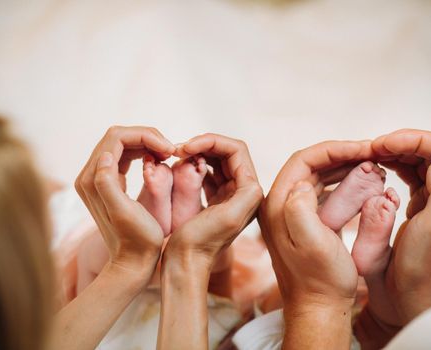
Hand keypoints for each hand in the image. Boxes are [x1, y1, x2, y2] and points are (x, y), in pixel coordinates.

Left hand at [75, 126, 174, 282]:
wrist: (133, 263)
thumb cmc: (137, 241)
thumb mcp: (125, 213)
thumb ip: (108, 183)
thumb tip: (105, 155)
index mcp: (93, 179)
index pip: (117, 137)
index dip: (145, 136)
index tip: (169, 150)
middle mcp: (89, 175)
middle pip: (117, 136)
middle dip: (146, 137)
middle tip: (170, 150)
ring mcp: (97, 179)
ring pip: (121, 143)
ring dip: (145, 143)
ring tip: (167, 154)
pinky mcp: (107, 183)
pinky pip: (123, 155)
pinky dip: (141, 152)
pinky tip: (157, 160)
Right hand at [165, 133, 262, 264]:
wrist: (185, 264)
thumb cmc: (201, 243)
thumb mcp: (229, 218)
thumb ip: (247, 194)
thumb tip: (252, 178)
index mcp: (250, 193)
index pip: (236, 150)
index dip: (211, 141)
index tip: (186, 148)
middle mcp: (244, 192)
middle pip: (227, 152)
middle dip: (204, 145)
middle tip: (179, 149)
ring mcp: (229, 195)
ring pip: (217, 160)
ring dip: (198, 153)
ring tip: (178, 157)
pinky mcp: (215, 200)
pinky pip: (208, 172)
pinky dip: (194, 164)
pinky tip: (180, 167)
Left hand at [260, 141, 373, 348]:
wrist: (318, 308)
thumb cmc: (319, 281)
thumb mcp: (312, 245)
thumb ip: (300, 210)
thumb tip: (301, 184)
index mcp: (277, 206)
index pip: (302, 161)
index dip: (333, 150)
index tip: (362, 148)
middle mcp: (279, 206)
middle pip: (309, 165)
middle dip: (340, 156)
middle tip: (371, 154)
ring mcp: (291, 214)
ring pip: (317, 177)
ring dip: (342, 168)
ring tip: (370, 166)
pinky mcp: (304, 222)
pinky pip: (323, 192)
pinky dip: (342, 184)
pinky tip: (361, 184)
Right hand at [355, 129, 430, 347]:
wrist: (414, 298)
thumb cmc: (424, 269)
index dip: (413, 139)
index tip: (384, 144)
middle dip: (403, 143)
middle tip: (374, 148)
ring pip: (421, 164)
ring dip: (397, 154)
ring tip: (373, 156)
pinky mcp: (422, 211)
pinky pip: (411, 179)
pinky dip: (395, 169)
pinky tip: (381, 170)